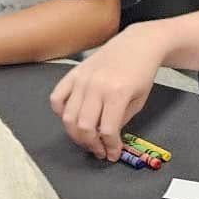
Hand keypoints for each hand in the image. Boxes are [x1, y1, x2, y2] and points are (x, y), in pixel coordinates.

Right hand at [49, 27, 163, 159]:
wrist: (137, 45)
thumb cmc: (141, 72)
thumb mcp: (139, 101)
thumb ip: (121, 120)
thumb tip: (106, 138)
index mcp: (117, 93)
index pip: (107, 130)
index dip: (109, 147)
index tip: (112, 154)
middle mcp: (96, 86)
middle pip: (84, 126)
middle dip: (91, 145)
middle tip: (99, 151)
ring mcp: (82, 79)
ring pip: (68, 116)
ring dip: (75, 134)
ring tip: (87, 140)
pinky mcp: (73, 74)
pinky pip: (57, 98)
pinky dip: (60, 112)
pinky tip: (72, 119)